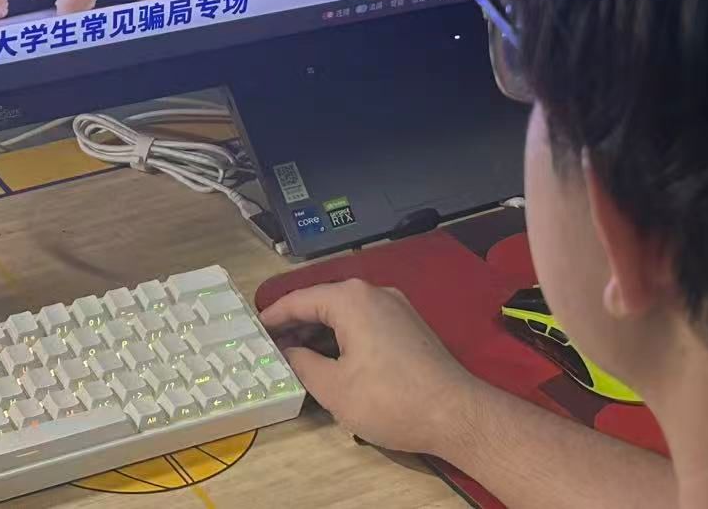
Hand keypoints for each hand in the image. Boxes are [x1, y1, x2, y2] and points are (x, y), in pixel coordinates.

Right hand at [259, 279, 480, 455]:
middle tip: (268, 345)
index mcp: (352, 299)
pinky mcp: (409, 326)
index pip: (300, 299)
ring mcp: (396, 307)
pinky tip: (331, 359)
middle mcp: (374, 293)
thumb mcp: (333, 388)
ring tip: (294, 355)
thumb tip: (287, 352)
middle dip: (295, 324)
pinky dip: (343, 336)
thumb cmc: (390, 400)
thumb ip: (302, 364)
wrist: (456, 414)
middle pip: (323, 301)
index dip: (273, 316)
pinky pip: (365, 322)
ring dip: (319, 332)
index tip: (251, 329)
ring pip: (345, 313)